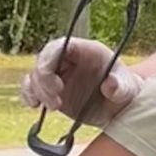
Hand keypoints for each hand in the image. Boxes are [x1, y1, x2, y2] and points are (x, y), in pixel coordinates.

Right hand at [21, 37, 139, 122]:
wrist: (119, 109)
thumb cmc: (125, 91)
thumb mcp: (127, 88)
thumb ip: (120, 86)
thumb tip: (110, 85)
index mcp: (85, 50)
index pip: (59, 46)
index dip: (48, 59)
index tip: (51, 79)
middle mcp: (68, 59)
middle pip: (43, 61)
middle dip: (43, 81)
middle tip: (56, 101)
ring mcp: (58, 74)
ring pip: (34, 75)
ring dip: (37, 91)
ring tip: (55, 107)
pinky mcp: (51, 90)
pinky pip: (31, 87)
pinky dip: (28, 95)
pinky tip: (35, 105)